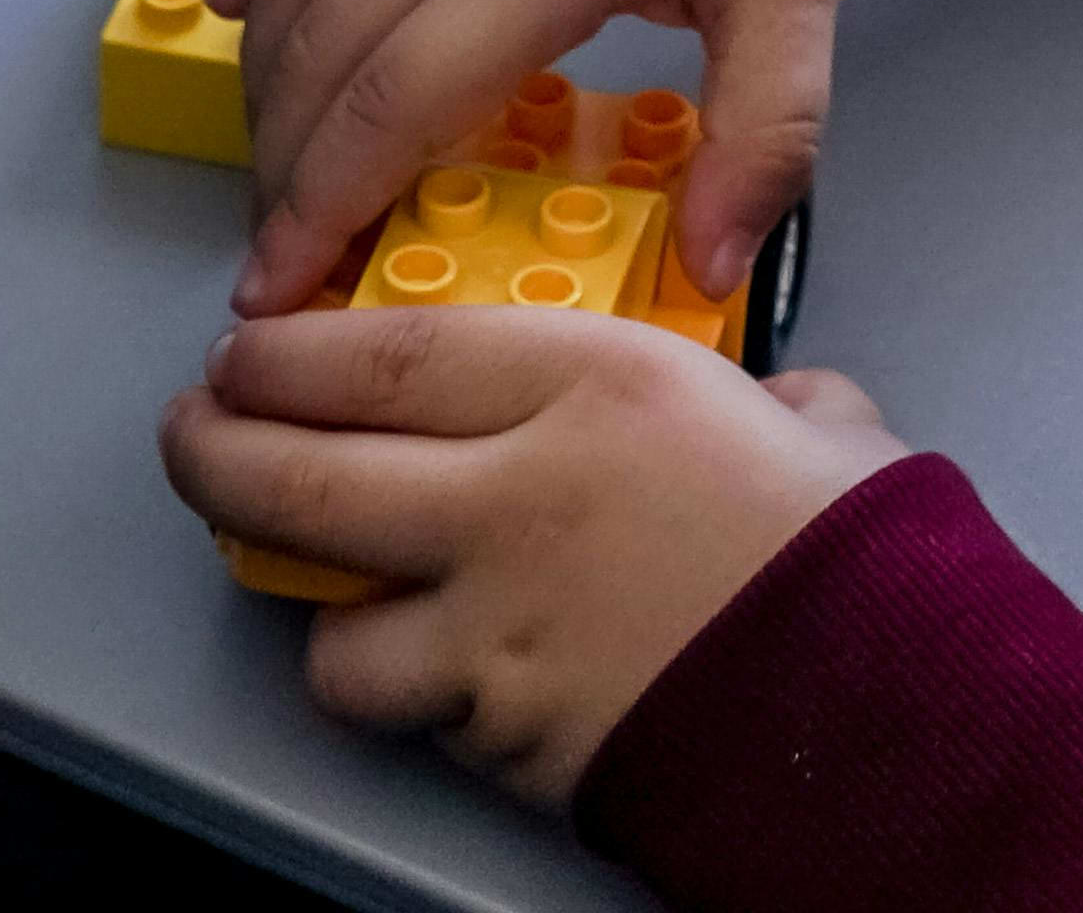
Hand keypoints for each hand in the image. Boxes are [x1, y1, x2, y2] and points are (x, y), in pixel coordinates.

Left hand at [161, 308, 905, 805]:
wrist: (886, 708)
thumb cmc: (863, 554)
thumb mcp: (814, 423)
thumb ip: (758, 398)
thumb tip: (771, 405)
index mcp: (596, 386)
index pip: (379, 354)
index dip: (285, 353)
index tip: (247, 348)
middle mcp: (517, 497)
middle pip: (302, 476)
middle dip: (216, 454)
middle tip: (196, 436)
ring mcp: (495, 629)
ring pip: (331, 627)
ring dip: (318, 611)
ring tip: (336, 593)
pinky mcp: (501, 735)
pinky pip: (416, 714)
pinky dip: (417, 696)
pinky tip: (446, 677)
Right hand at [212, 0, 971, 306]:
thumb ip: (762, 136)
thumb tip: (712, 274)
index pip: (390, 106)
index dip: (322, 207)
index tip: (274, 290)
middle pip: (325, 48)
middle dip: (283, 166)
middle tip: (277, 253)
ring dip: (266, 71)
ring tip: (271, 163)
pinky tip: (240, 1)